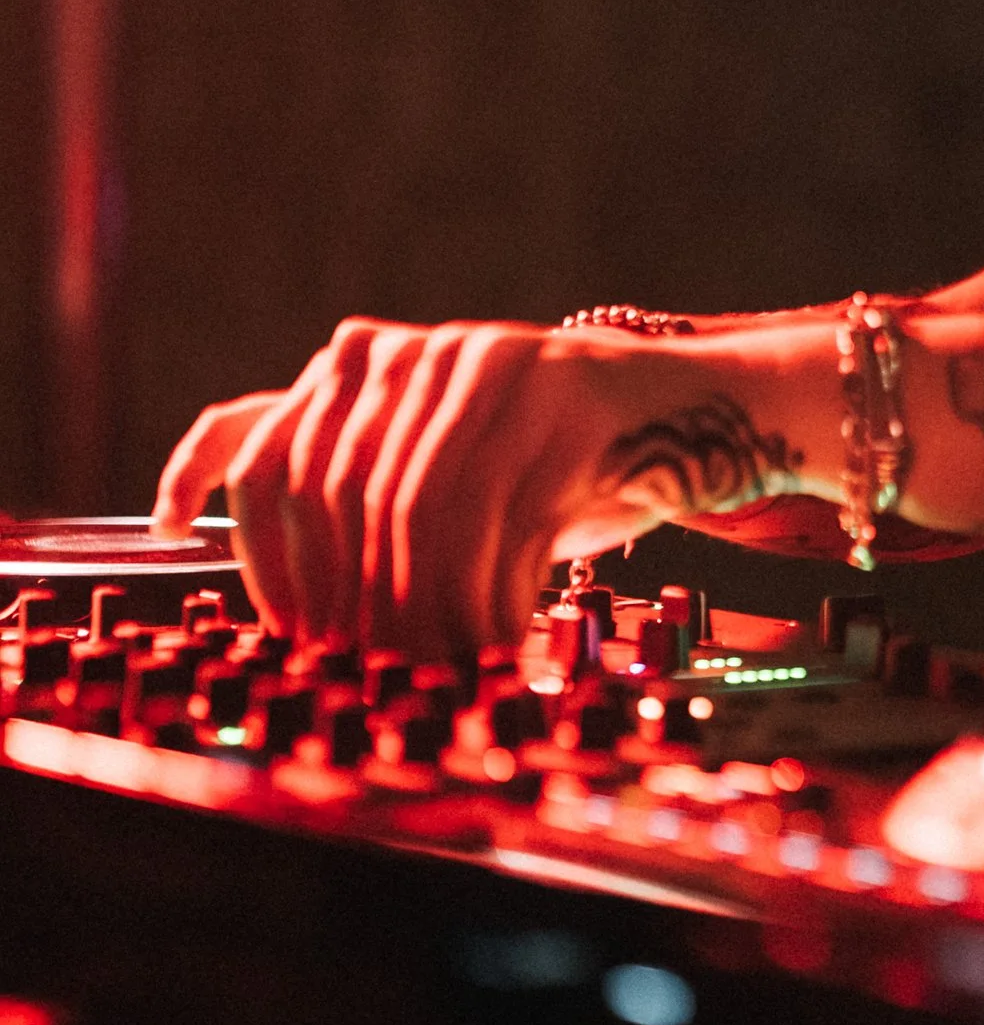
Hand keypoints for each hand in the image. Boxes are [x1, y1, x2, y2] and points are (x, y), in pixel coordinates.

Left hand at [153, 318, 767, 655]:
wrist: (685, 412)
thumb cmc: (551, 461)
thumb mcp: (444, 467)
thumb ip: (366, 492)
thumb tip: (299, 610)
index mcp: (368, 364)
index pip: (267, 452)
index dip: (258, 552)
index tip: (276, 628)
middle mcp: (419, 352)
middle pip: (342, 494)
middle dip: (349, 601)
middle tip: (365, 671)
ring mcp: (495, 364)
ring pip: (421, 509)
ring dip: (423, 607)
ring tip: (436, 666)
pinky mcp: (568, 395)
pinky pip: (505, 514)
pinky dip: (493, 595)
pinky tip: (499, 635)